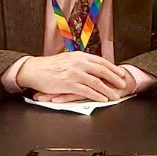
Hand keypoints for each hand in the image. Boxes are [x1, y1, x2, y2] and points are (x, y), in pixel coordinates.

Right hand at [16, 52, 132, 101]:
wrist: (33, 70)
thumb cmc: (48, 67)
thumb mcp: (66, 59)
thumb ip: (79, 62)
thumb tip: (90, 65)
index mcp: (79, 56)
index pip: (100, 61)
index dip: (112, 68)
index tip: (120, 73)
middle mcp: (79, 63)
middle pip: (102, 70)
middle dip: (115, 78)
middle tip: (123, 84)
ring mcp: (74, 73)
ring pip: (97, 82)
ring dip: (108, 89)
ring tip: (116, 95)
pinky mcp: (69, 84)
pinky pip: (87, 91)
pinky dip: (97, 95)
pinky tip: (103, 99)